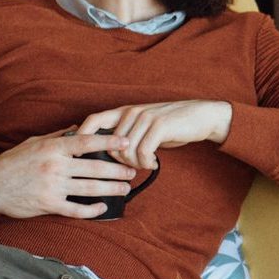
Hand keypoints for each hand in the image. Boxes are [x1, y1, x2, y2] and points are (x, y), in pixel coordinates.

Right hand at [0, 128, 141, 218]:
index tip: (126, 141)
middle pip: (94, 168)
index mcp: (52, 148)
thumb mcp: (33, 143)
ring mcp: (52, 187)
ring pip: (89, 188)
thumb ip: (57, 136)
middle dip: (117, 170)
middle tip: (132, 171)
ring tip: (125, 188)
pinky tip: (103, 208)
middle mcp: (55, 166)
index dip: (109, 141)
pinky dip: (92, 210)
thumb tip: (78, 127)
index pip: (86, 142)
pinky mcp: (48, 205)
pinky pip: (75, 209)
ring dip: (111, 189)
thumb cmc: (13, 162)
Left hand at [76, 100, 232, 170]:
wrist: (200, 116)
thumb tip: (106, 153)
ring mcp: (145, 118)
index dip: (82, 137)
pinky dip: (147, 163)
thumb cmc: (170, 125)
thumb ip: (126, 134)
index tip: (78, 155)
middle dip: (118, 162)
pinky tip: (154, 163)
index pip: (93, 121)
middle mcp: (132, 112)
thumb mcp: (144, 126)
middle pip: (110, 145)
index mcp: (124, 111)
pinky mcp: (159, 126)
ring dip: (135, 164)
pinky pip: (143, 152)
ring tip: (146, 164)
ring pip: (126, 151)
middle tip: (133, 167)